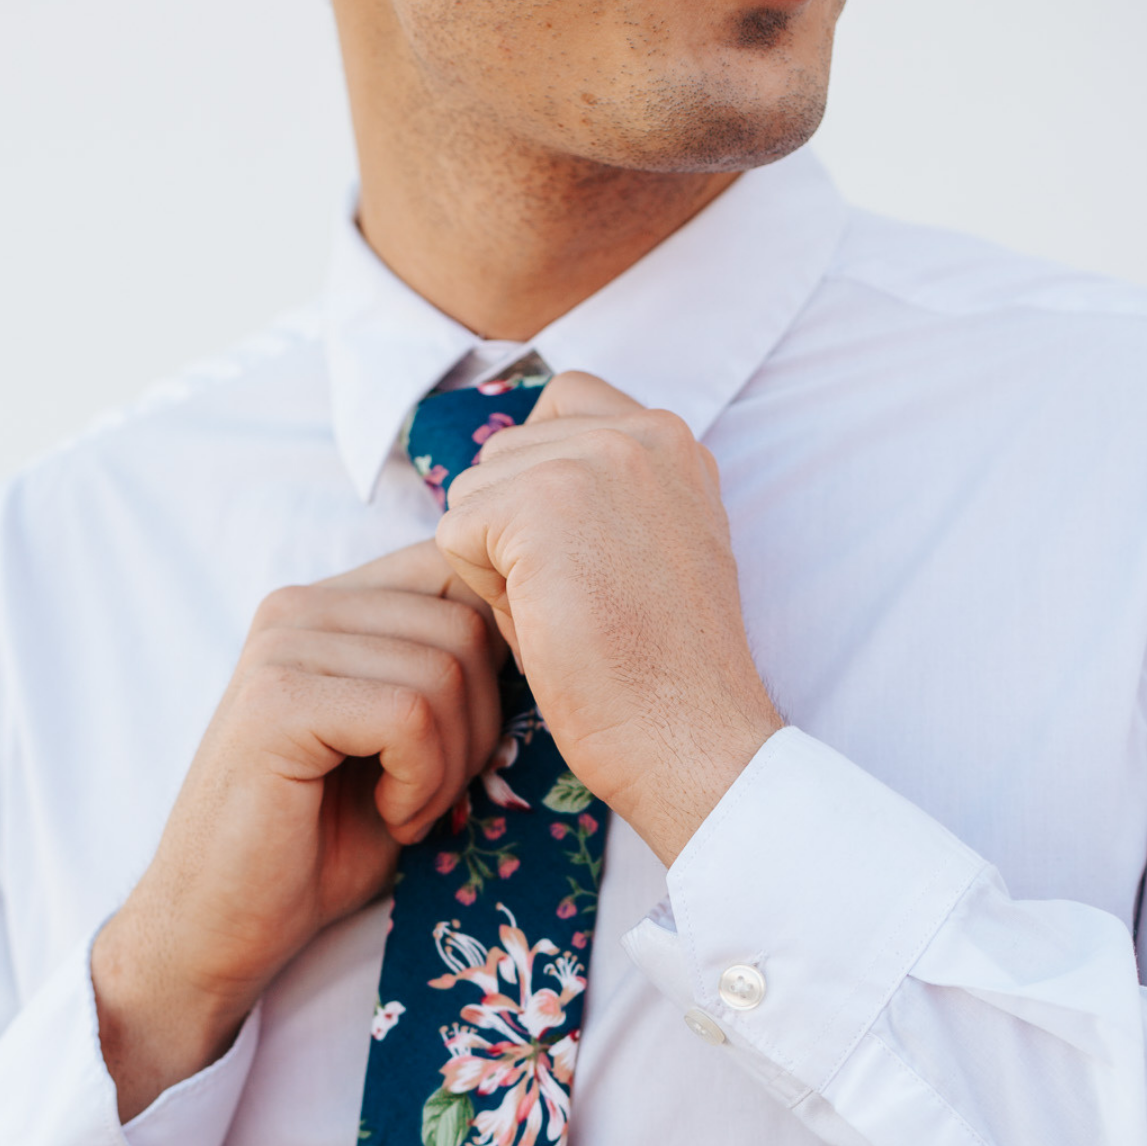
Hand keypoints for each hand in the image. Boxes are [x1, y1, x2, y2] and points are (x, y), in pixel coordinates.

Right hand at [92, 542, 502, 1117]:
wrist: (220, 927)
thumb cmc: (320, 846)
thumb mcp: (405, 745)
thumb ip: (450, 676)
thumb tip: (541, 632)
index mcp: (332, 603)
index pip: (463, 574)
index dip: (500, 662)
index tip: (466, 745)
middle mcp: (300, 605)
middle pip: (469, 623)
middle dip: (479, 724)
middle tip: (431, 792)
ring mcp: (282, 645)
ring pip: (447, 669)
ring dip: (450, 762)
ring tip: (403, 808)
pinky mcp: (276, 700)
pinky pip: (410, 714)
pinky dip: (421, 781)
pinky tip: (386, 816)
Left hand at [435, 370, 781, 863]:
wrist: (692, 738)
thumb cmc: (662, 673)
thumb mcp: (646, 550)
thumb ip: (594, 498)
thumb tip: (498, 488)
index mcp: (671, 439)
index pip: (561, 407)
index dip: (540, 489)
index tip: (581, 563)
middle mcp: (640, 429)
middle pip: (504, 454)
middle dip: (515, 531)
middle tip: (581, 603)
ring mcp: (592, 457)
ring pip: (473, 493)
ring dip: (497, 562)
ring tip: (567, 615)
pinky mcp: (541, 502)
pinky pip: (455, 534)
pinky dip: (485, 593)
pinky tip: (546, 627)